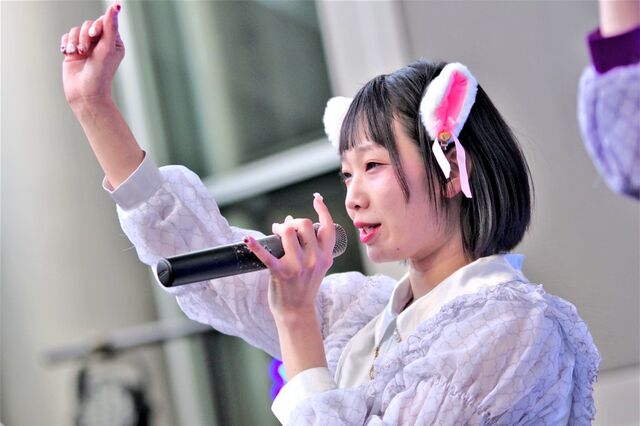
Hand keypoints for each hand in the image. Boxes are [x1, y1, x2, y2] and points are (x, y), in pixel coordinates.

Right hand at [61, 3, 123, 108]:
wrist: (85, 94)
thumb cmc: (101, 74)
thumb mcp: (107, 48)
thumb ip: (110, 26)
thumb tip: (117, 5)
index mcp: (113, 42)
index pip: (103, 22)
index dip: (96, 26)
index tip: (95, 35)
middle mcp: (100, 43)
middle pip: (88, 25)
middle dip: (84, 36)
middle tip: (85, 51)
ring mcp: (86, 47)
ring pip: (75, 31)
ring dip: (74, 41)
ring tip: (76, 54)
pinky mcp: (73, 52)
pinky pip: (66, 37)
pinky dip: (66, 44)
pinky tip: (68, 54)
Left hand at [245, 193, 335, 321]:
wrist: (297, 312)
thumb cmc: (304, 287)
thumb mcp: (318, 267)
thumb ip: (312, 248)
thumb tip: (291, 223)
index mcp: (325, 257)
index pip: (328, 227)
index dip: (322, 210)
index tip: (317, 199)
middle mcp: (314, 260)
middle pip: (305, 225)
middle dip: (293, 221)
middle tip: (284, 227)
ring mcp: (298, 266)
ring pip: (289, 232)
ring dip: (279, 228)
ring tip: (274, 231)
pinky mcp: (281, 273)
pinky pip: (267, 255)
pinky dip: (255, 246)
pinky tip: (248, 239)